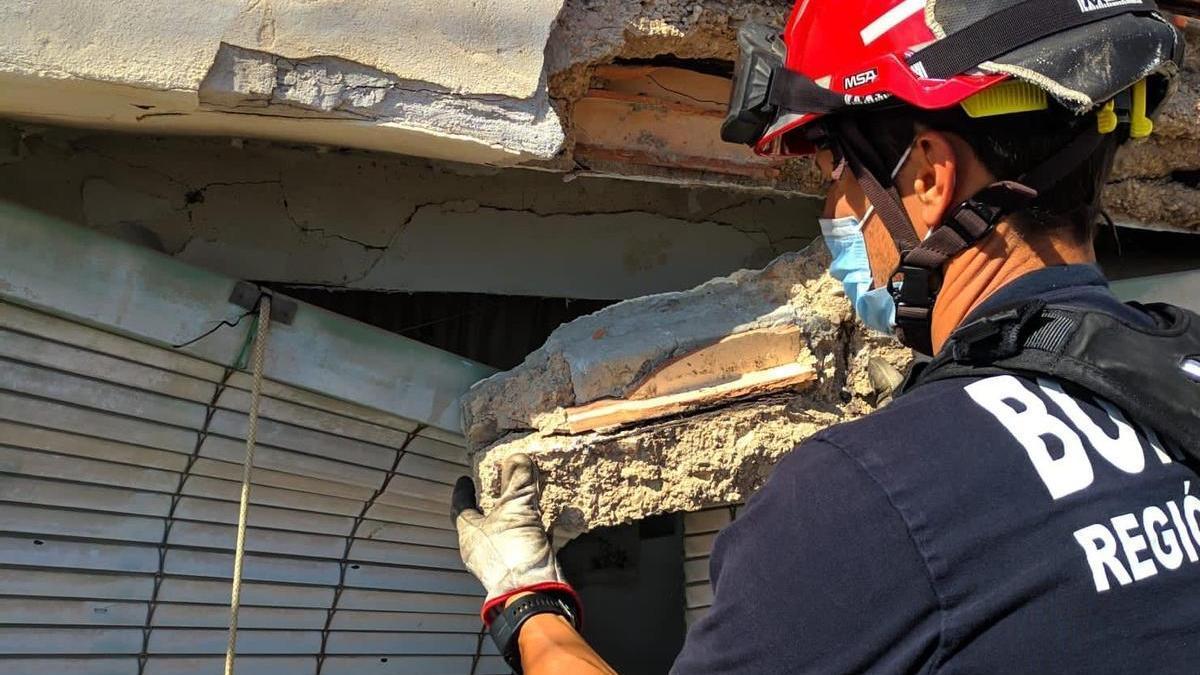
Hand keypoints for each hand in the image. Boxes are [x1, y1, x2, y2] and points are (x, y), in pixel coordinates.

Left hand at [452, 454, 576, 623]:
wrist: (533, 594)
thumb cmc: (512, 551)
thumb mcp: (516, 509)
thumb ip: (518, 482)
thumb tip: (517, 457)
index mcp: (468, 534)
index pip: (459, 507)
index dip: (462, 492)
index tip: (464, 479)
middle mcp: (477, 550)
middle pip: (477, 522)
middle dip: (486, 506)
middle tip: (495, 489)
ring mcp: (497, 563)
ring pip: (499, 535)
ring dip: (508, 520)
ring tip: (521, 503)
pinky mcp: (517, 570)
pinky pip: (518, 545)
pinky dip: (526, 533)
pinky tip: (541, 524)